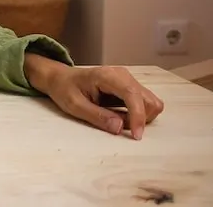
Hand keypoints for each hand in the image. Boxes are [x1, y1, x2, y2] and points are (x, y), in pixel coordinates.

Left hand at [25, 54, 165, 138]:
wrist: (61, 78)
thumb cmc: (65, 88)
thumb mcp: (74, 105)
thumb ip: (97, 116)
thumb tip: (120, 128)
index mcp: (107, 76)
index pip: (132, 95)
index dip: (138, 116)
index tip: (136, 136)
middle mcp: (123, 75)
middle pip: (149, 101)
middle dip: (139, 119)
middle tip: (115, 124)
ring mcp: (129, 80)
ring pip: (151, 103)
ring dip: (140, 117)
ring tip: (115, 118)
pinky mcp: (130, 88)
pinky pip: (145, 104)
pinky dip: (138, 115)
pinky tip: (119, 115)